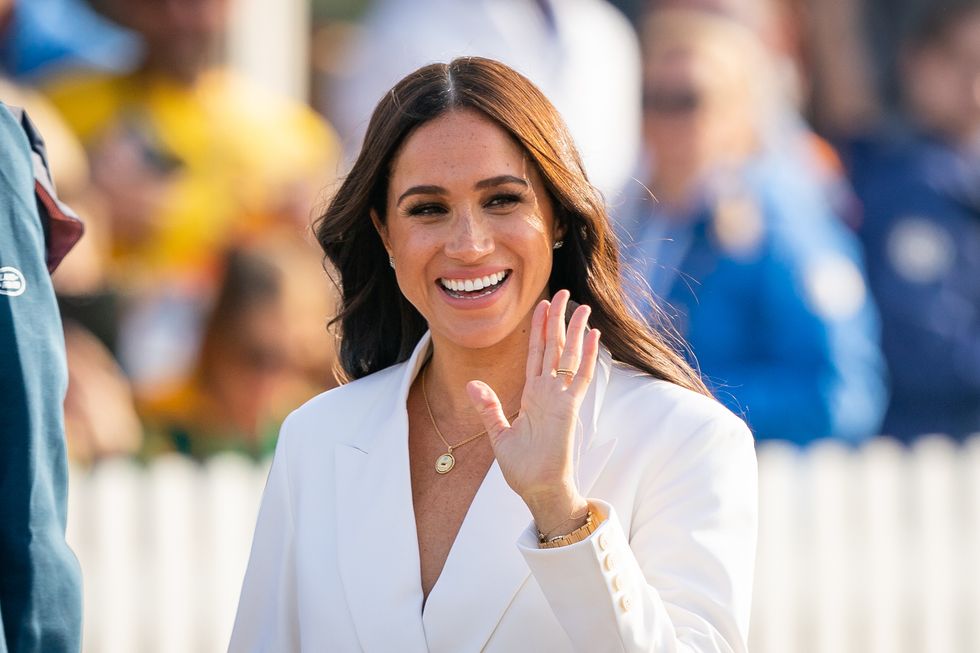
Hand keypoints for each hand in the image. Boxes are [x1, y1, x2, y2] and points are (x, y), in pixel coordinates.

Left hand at [466, 290, 600, 533]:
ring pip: (569, 357)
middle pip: (554, 348)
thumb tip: (472, 384)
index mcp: (532, 395)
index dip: (539, 329)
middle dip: (557, 320)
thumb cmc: (523, 468)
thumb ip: (489, 407)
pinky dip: (586, 356)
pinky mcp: (569, 409)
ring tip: (581, 306)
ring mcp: (560, 399)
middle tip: (563, 293)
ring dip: (574, 331)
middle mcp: (548, 392)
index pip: (537, 354)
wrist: (538, 489)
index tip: (543, 305)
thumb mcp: (499, 434)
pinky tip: (592, 336)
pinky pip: (579, 378)